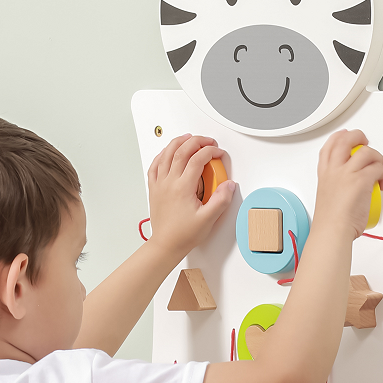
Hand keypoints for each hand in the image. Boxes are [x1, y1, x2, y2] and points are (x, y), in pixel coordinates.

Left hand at [146, 134, 235, 258]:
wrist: (166, 245)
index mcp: (183, 188)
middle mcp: (169, 183)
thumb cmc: (183, 234)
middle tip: (207, 141)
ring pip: (166, 154)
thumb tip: (228, 185)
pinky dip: (161, 155)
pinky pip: (154, 166)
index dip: (211, 152)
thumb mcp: (208, 219)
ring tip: (188, 138)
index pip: (198, 159)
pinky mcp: (154, 189)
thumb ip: (221, 200)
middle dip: (197, 141)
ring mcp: (160, 185)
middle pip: (181, 151)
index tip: (219, 154)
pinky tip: (166, 152)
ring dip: (178, 142)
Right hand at [313, 129, 382, 238]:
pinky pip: (378, 168)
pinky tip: (382, 183)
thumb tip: (350, 185)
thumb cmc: (331, 220)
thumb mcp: (327, 195)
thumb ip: (337, 185)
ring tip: (378, 167)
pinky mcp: (361, 180)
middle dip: (359, 137)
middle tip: (366, 143)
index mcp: (325, 173)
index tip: (347, 136)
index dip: (340, 137)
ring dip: (377, 157)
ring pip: (366, 152)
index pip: (330, 145)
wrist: (332, 230)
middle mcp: (335, 170)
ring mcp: (347, 173)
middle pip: (346, 140)